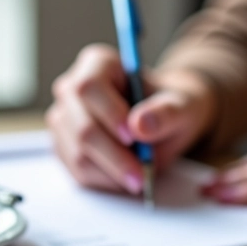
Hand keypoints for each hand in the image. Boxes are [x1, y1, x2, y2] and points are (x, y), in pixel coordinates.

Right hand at [46, 44, 216, 193]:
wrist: (162, 122)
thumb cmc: (170, 107)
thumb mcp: (183, 106)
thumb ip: (166, 113)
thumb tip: (140, 124)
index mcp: (98, 64)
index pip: (89, 87)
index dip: (109, 114)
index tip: (132, 137)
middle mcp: (72, 89)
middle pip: (81, 127)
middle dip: (113, 156)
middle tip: (142, 174)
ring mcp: (63, 120)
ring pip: (77, 154)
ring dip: (111, 172)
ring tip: (140, 177)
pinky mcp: (64, 147)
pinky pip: (77, 172)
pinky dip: (104, 181)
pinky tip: (125, 178)